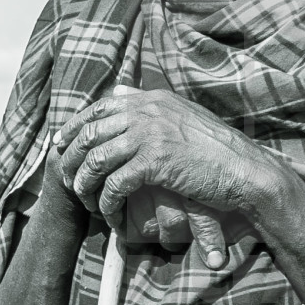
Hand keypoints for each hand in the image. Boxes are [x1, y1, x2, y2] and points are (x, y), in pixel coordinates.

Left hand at [53, 88, 273, 270]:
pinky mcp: (154, 162)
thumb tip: (117, 90)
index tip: (61, 145)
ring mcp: (150, 134)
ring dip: (85, 184)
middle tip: (67, 180)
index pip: (99, 107)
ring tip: (86, 201)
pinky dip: (106, 202)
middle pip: (90, 132)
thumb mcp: (181, 114)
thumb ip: (148, 103)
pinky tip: (110, 214)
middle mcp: (147, 111)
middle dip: (72, 158)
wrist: (244, 169)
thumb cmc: (216, 148)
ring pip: (95, 159)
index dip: (75, 126)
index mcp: (152, 98)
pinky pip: (114, 184)